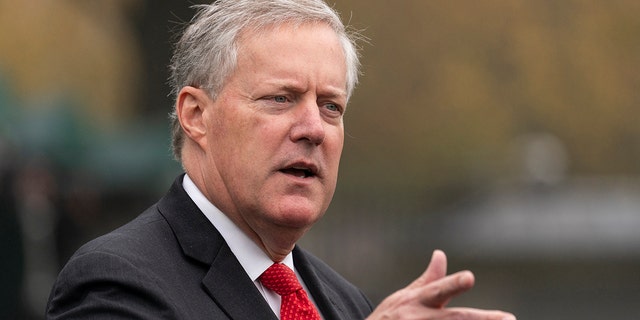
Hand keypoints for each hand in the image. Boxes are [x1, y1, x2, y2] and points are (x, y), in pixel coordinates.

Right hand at [366, 250, 515, 319]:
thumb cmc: (390, 318)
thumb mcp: (405, 297)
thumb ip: (429, 281)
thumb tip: (441, 255)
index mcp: (418, 302)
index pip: (438, 290)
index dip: (454, 284)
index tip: (470, 277)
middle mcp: (421, 319)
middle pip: (456, 319)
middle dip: (482, 319)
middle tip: (509, 319)